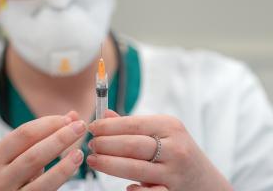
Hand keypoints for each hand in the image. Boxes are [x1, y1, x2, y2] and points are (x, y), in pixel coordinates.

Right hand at [0, 111, 86, 190]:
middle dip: (59, 136)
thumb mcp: (23, 160)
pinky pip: (44, 187)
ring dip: (62, 154)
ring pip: (36, 165)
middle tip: (80, 127)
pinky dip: (62, 172)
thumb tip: (72, 116)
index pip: (23, 133)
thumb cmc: (15, 184)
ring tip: (79, 149)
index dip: (49, 124)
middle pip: (32, 149)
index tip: (68, 119)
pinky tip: (74, 164)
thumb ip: (44, 137)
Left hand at [87, 111, 232, 190]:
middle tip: (90, 145)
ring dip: (109, 164)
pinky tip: (124, 187)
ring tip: (93, 160)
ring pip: (134, 167)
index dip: (108, 126)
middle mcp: (175, 147)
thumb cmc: (177, 152)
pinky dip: (135, 190)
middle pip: (131, 145)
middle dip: (105, 144)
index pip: (133, 124)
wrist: (206, 181)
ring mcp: (175, 171)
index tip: (92, 128)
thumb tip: (104, 114)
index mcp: (170, 126)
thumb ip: (133, 125)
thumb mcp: (162, 133)